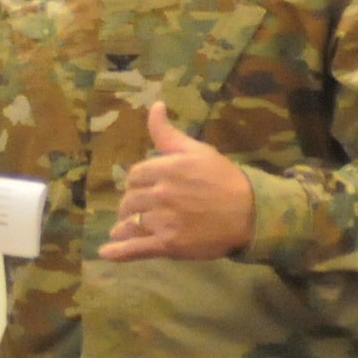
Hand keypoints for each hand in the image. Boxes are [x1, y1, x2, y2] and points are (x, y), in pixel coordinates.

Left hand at [101, 104, 252, 259]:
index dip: (138, 183)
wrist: (250, 212)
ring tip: (127, 228)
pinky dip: (118, 252)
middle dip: (132, 205)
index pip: (135, 176)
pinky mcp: (168, 244)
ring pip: (131, 222)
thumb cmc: (223, 178)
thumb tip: (155, 106)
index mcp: (165, 168)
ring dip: (127, 225)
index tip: (146, 189)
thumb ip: (168, 133)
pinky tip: (107, 252)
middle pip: (130, 200)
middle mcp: (161, 193)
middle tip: (141, 209)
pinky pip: (135, 248)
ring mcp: (163, 220)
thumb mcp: (196, 149)